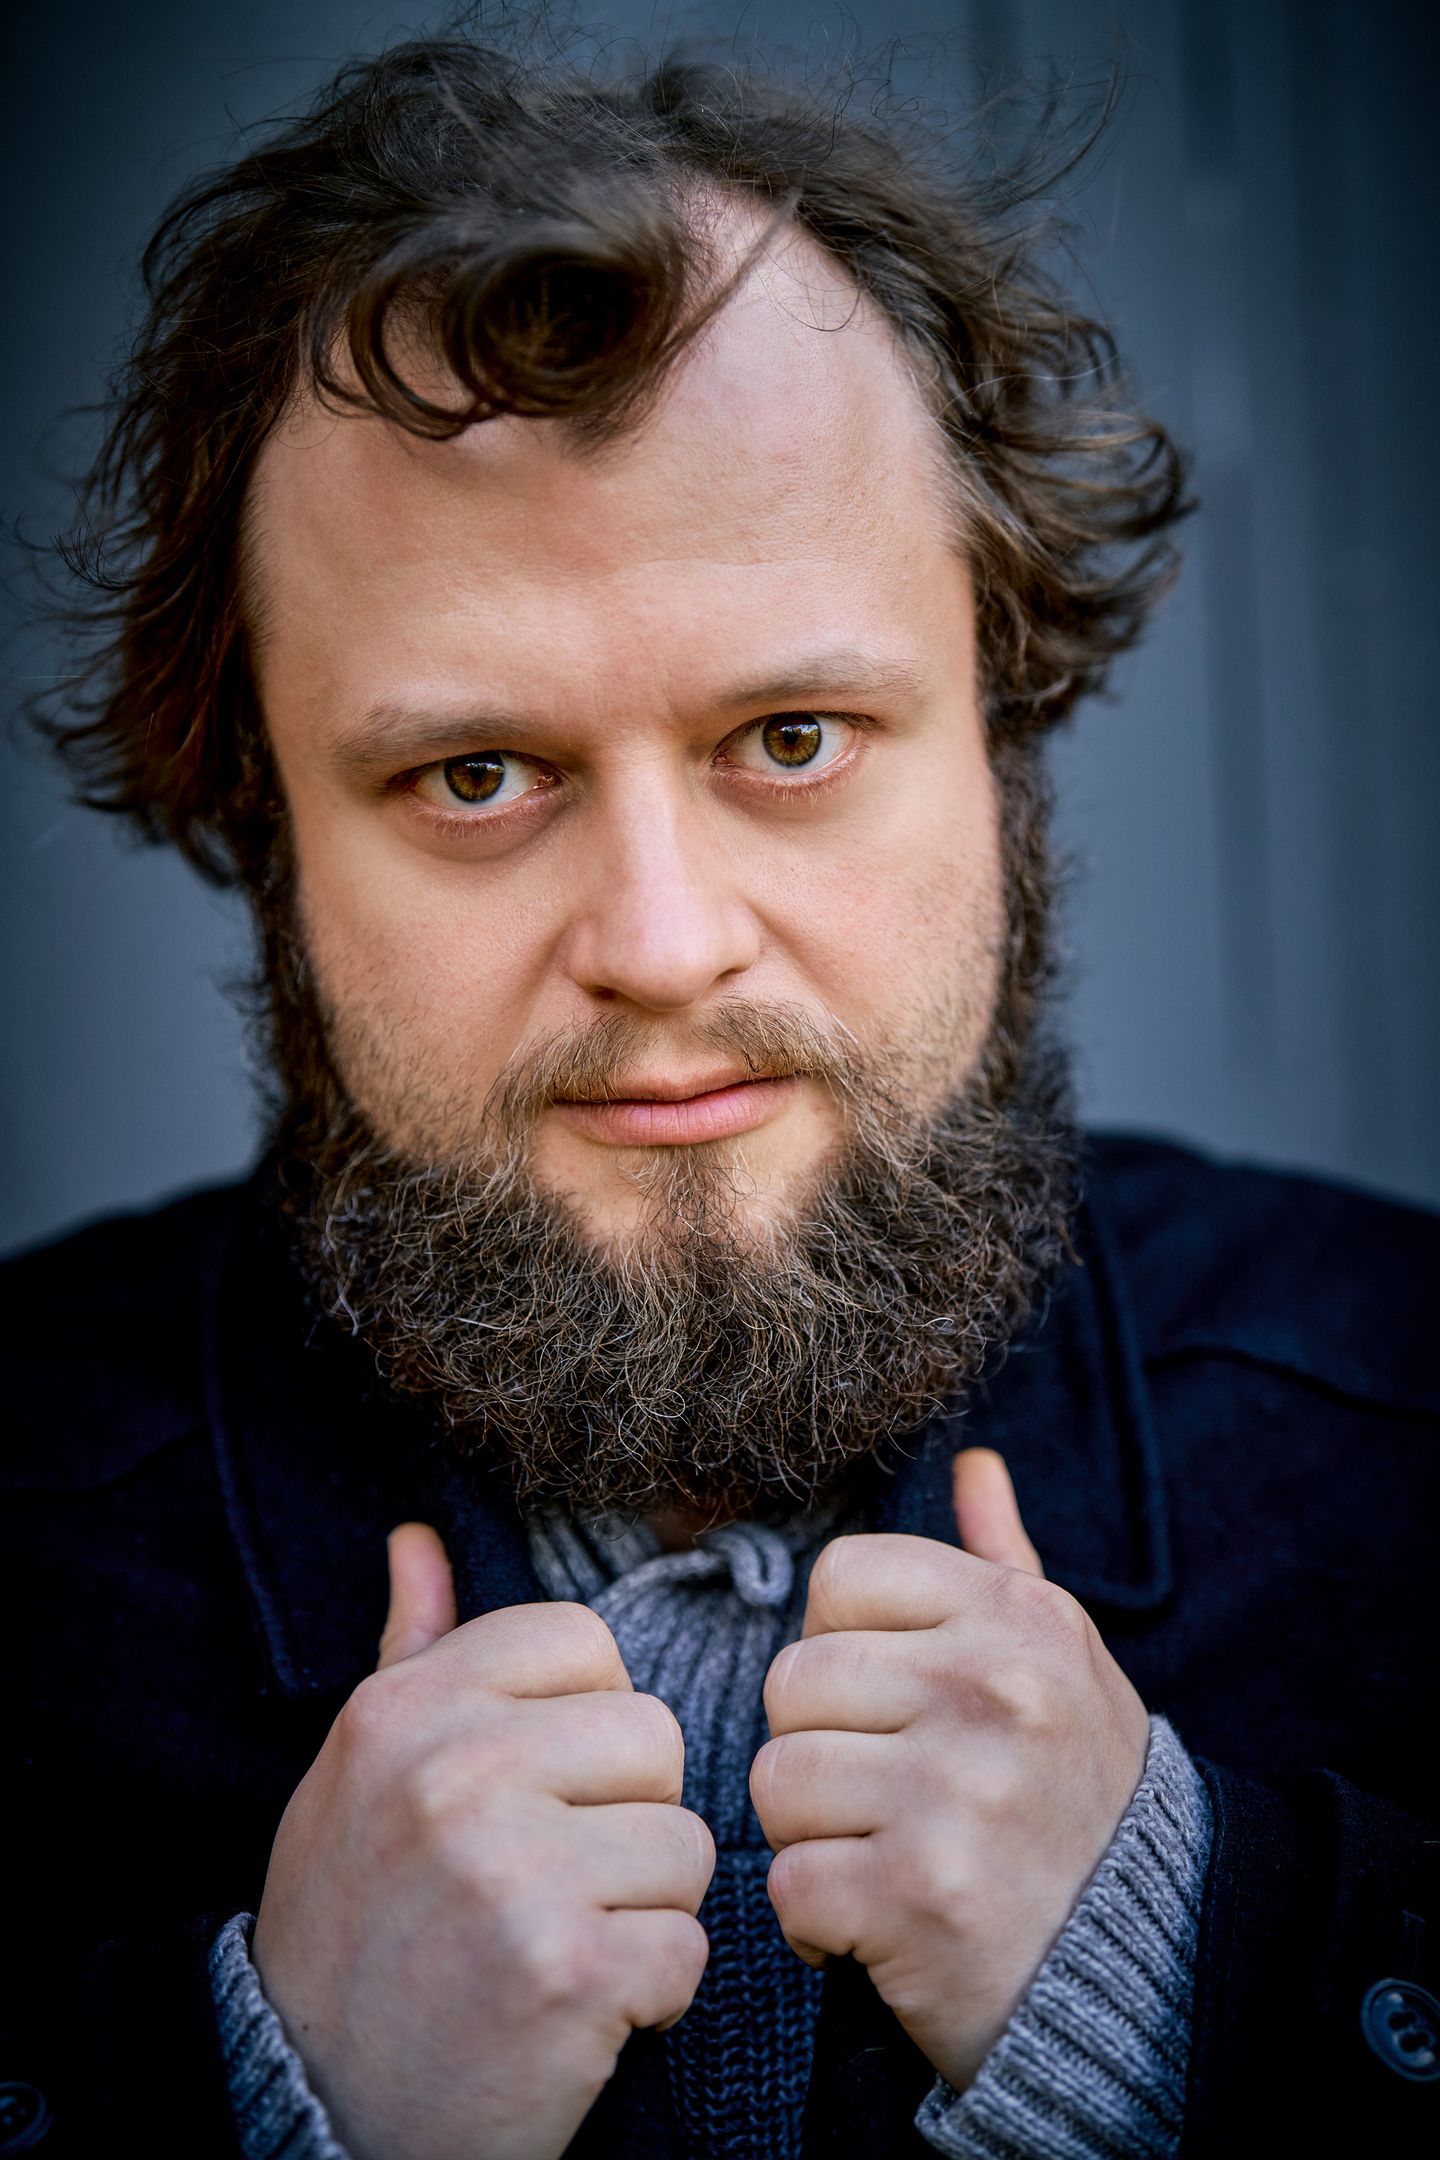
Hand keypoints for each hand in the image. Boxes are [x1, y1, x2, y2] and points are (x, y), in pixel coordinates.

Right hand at [253, 1524, 713, 2159]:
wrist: (315, 2108)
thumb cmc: (354, 1926)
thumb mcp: (357, 1774)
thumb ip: (410, 1650)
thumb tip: (417, 1538)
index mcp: (405, 1710)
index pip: (584, 1642)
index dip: (590, 1719)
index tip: (543, 1788)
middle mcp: (452, 1773)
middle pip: (652, 1738)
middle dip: (628, 1815)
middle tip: (555, 1879)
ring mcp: (509, 1871)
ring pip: (685, 1845)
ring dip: (643, 1909)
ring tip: (560, 1942)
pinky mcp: (566, 1970)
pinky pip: (688, 1946)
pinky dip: (651, 1993)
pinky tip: (577, 2007)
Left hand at [750, 1449, 1149, 2091]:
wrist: (1142, 1968)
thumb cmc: (1073, 1798)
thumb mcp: (1063, 1662)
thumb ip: (1002, 1560)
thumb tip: (974, 1461)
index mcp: (1017, 1619)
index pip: (839, 1577)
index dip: (842, 1644)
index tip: (891, 1704)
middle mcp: (993, 1690)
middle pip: (793, 1681)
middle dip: (818, 1746)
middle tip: (885, 1797)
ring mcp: (957, 1792)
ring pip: (778, 1778)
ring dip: (811, 1835)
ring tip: (881, 1855)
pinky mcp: (918, 1896)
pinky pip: (788, 1881)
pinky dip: (816, 1922)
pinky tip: (877, 1924)